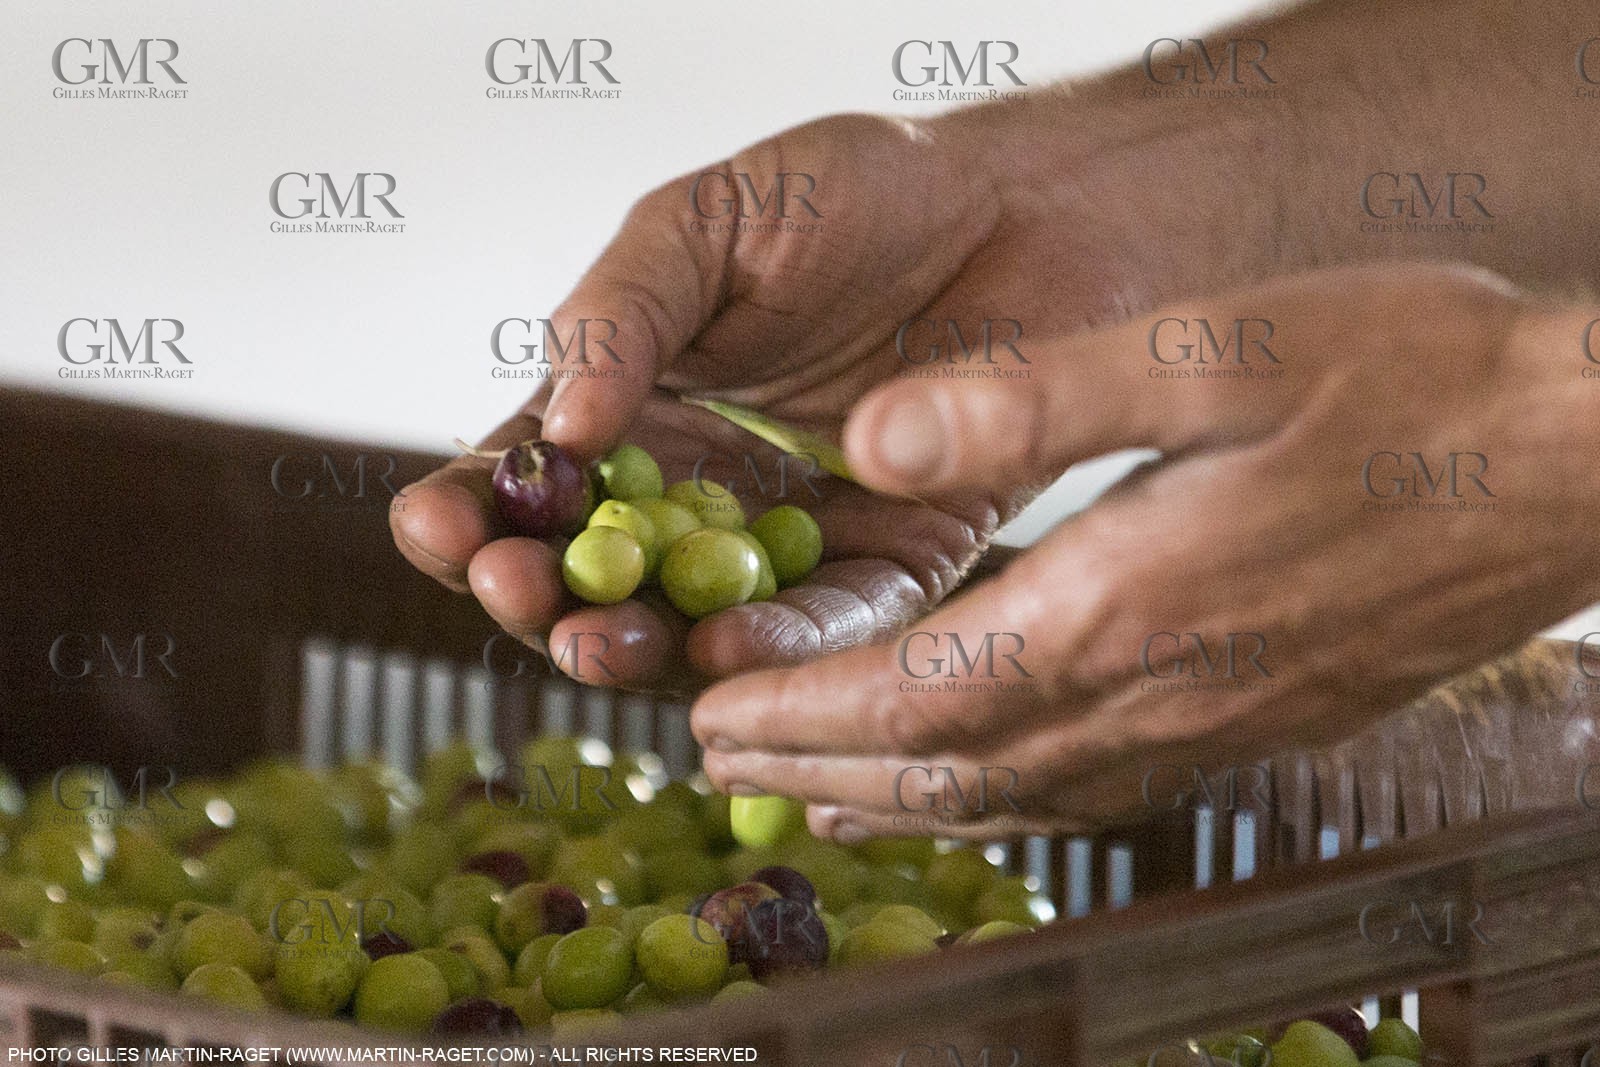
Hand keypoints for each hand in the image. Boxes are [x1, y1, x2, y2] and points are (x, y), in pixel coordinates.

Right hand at [390, 112, 1175, 692]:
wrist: (1025, 207)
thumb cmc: (855, 196)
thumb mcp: (708, 225)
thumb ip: (622, 315)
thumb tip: (560, 429)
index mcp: (633, 411)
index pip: (524, 483)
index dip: (467, 514)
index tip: (439, 526)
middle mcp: (697, 493)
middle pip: (592, 581)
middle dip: (541, 603)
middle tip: (522, 596)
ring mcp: (788, 541)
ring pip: (695, 628)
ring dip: (639, 651)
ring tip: (601, 645)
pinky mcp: (893, 566)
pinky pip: (832, 625)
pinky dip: (781, 647)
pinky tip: (730, 649)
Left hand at [692, 264, 1599, 837]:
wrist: (1576, 458)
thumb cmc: (1414, 383)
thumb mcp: (1214, 344)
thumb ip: (1033, 392)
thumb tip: (873, 435)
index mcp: (1126, 601)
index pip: (914, 695)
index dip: (797, 713)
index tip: (708, 711)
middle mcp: (1159, 691)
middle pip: (944, 768)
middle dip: (815, 769)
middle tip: (716, 761)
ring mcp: (1212, 722)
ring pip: (1012, 797)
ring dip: (894, 799)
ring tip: (810, 793)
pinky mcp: (1254, 720)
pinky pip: (1090, 792)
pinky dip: (998, 804)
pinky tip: (973, 790)